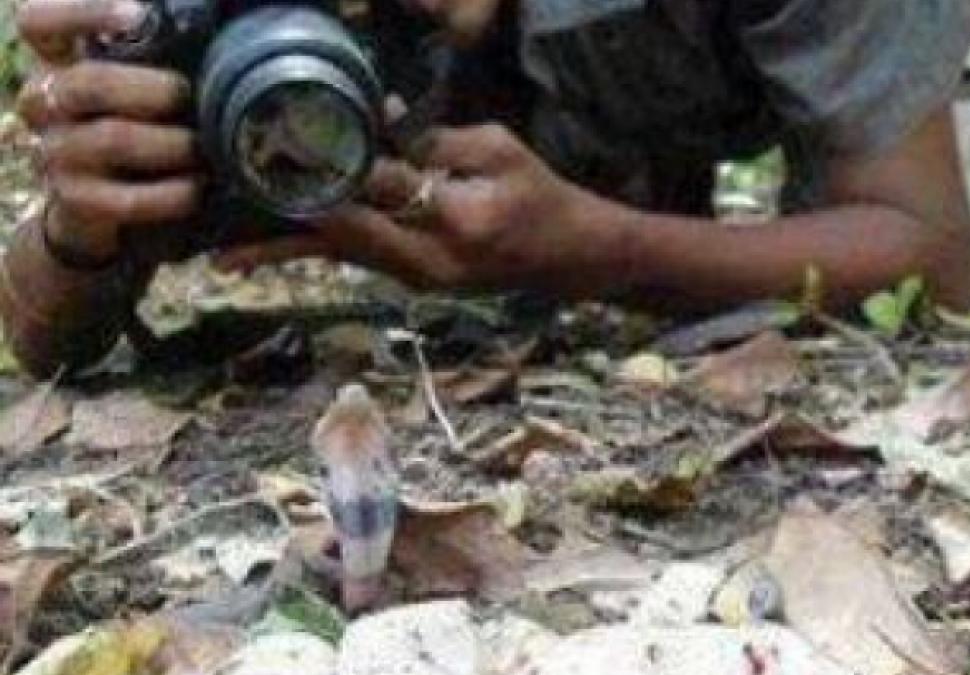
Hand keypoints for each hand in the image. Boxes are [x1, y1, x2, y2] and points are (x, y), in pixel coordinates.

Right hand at [16, 0, 200, 261]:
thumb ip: (150, 56)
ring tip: (203, 148)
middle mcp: (44, 104)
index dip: (82, 13)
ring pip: (111, 139)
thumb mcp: (131, 84)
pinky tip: (195, 189)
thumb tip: (200, 29)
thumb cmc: (133, 126)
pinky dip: (169, 194)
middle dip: (153, 90)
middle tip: (190, 98)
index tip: (138, 16)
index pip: (39, 23)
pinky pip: (126, 199)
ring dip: (170, 144)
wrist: (99, 206)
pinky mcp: (74, 201)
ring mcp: (54, 153)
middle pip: (87, 83)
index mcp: (56, 64)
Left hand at [215, 124, 626, 294]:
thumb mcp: (500, 149)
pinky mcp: (412, 281)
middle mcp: (429, 261)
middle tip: (229, 206)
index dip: (331, 165)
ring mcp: (418, 278)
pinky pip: (354, 261)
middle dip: (286, 217)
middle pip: (344, 235)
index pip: (382, 188)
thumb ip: (435, 138)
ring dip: (285, 252)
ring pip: (341, 257)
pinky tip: (267, 256)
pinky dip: (314, 252)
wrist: (567, 257)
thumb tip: (374, 120)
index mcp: (457, 222)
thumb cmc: (540, 196)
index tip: (279, 144)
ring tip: (224, 257)